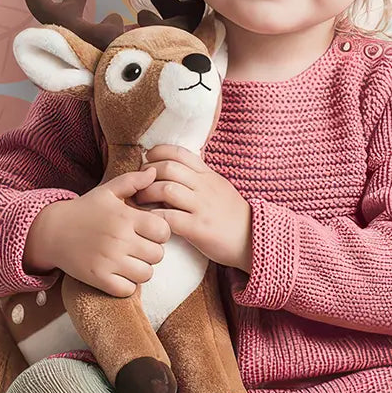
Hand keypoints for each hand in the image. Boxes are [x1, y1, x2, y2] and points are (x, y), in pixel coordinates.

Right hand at [24, 169, 172, 297]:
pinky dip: (127, 285)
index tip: (150, 232)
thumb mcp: (108, 191)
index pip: (164, 231)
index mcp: (126, 217)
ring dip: (141, 269)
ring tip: (131, 261)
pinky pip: (127, 289)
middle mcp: (119, 238)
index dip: (160, 233)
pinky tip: (120, 274)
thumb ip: (133, 181)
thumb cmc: (84, 210)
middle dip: (152, 251)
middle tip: (140, 247)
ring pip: (146, 274)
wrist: (52, 231)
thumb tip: (154, 171)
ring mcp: (108, 260)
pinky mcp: (98, 277)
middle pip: (158, 255)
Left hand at [138, 145, 252, 271]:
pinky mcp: (199, 228)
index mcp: (209, 175)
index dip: (159, 152)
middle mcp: (205, 187)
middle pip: (168, 168)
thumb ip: (200, 177)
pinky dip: (153, 217)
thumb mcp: (219, 188)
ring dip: (146, 194)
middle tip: (137, 184)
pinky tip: (147, 221)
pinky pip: (169, 218)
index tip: (147, 160)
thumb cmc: (232, 216)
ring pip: (166, 189)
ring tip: (139, 202)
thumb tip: (175, 166)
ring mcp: (202, 207)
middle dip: (147, 174)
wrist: (254, 240)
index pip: (180, 152)